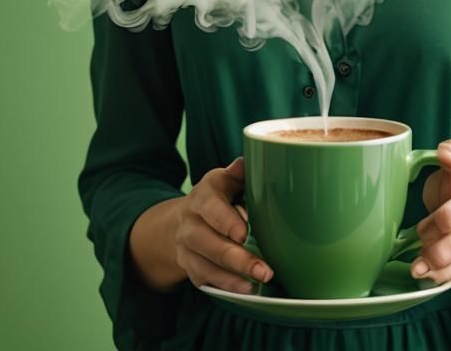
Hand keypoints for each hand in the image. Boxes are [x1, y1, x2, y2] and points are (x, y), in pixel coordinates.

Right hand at [174, 157, 273, 293]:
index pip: (210, 206)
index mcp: (203, 194)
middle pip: (209, 242)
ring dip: (233, 277)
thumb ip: (239, 173)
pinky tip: (245, 290)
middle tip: (265, 270)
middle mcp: (190, 220)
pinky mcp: (190, 266)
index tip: (244, 234)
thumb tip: (253, 161)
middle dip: (237, 258)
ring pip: (206, 264)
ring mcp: (187, 246)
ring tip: (258, 283)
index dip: (225, 220)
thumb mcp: (226, 180)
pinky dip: (225, 286)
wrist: (185, 219)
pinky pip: (205, 279)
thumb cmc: (218, 197)